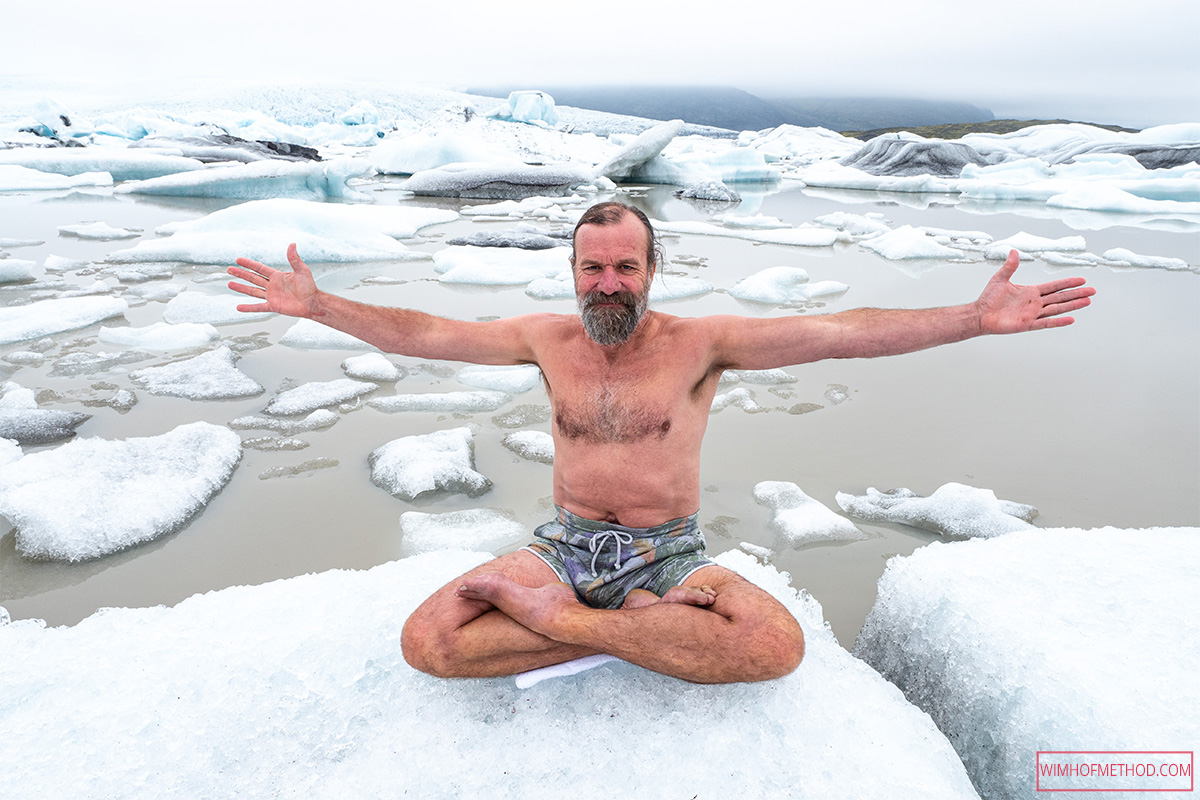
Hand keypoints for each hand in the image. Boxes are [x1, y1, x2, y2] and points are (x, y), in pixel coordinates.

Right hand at [226, 243, 320, 317]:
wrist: (313, 303)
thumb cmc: (310, 287)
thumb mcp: (302, 270)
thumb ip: (294, 259)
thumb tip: (292, 244)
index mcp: (277, 276)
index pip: (259, 268)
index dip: (249, 264)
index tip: (238, 260)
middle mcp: (272, 285)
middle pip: (253, 278)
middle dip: (241, 274)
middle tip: (229, 270)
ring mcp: (272, 296)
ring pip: (253, 291)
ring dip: (241, 288)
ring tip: (229, 284)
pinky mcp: (273, 306)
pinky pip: (259, 307)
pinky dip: (249, 308)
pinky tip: (239, 307)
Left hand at [976, 250, 1094, 334]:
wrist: (980, 314)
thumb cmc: (988, 299)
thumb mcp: (1000, 278)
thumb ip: (1009, 266)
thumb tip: (1013, 251)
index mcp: (1031, 292)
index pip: (1054, 286)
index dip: (1067, 283)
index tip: (1082, 280)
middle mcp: (1035, 303)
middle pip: (1060, 297)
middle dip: (1076, 294)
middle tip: (1092, 291)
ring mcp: (1032, 314)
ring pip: (1057, 309)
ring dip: (1072, 305)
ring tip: (1087, 301)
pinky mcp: (1027, 324)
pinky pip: (1045, 323)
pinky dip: (1057, 321)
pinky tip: (1070, 319)